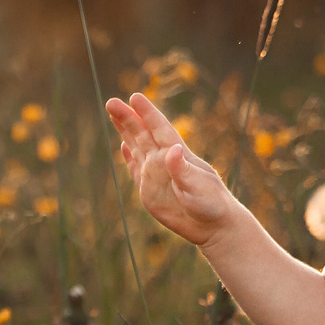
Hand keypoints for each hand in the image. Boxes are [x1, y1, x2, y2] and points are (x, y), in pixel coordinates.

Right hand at [104, 92, 236, 247]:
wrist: (213, 227)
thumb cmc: (211, 204)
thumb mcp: (197, 187)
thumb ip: (181, 169)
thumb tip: (172, 149)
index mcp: (178, 154)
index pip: (159, 129)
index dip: (147, 113)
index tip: (134, 97)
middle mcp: (164, 161)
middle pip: (143, 134)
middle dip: (127, 118)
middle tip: (111, 102)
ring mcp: (156, 175)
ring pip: (137, 147)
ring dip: (125, 131)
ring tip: (114, 114)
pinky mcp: (150, 191)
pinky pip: (136, 170)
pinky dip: (129, 157)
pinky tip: (124, 146)